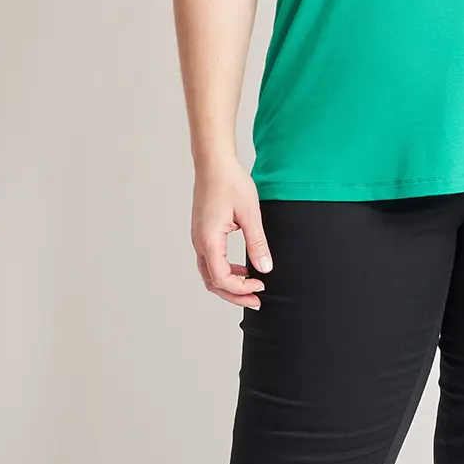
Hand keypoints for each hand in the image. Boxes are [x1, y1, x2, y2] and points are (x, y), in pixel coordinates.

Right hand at [191, 159, 272, 309]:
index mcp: (209, 240)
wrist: (213, 163)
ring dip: (229, 284)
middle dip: (234, 295)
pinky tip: (243, 267)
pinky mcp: (202, 233)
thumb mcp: (250, 214)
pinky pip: (210, 261)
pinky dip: (225, 270)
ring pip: (209, 273)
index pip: (221, 278)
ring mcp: (198, 238)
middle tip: (257, 301)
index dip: (242, 288)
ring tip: (252, 286)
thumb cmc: (230, 183)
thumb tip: (265, 268)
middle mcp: (199, 242)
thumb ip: (257, 243)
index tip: (262, 285)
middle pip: (212, 282)